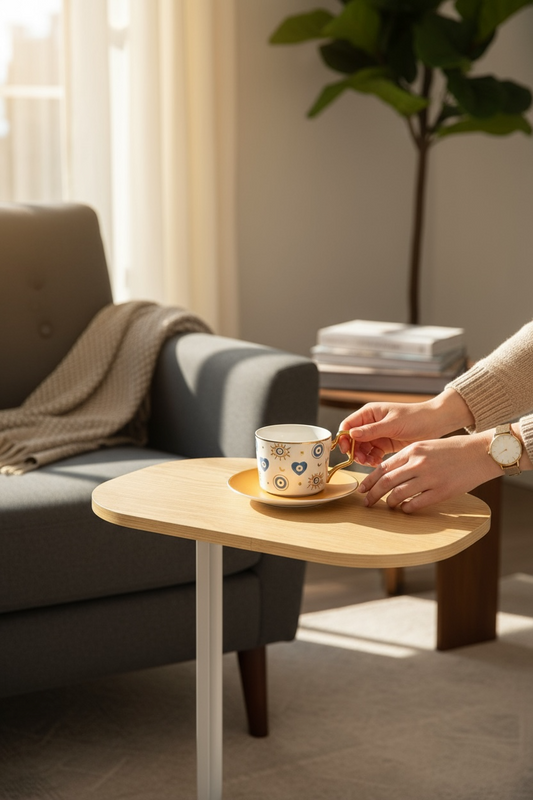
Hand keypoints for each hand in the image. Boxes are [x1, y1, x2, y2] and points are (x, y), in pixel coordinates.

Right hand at [338, 388, 473, 466]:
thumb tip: (351, 434)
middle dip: (354, 450)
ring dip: (363, 456)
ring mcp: (378, 434)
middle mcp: (371, 423)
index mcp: (369, 413)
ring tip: (370, 462)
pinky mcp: (385, 444)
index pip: (348, 425)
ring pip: (362, 448)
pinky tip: (377, 462)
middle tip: (360, 459)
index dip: (344, 437)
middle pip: (353, 439)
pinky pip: (372, 453)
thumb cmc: (415, 418)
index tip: (345, 449)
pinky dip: (372, 459)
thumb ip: (371, 430)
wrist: (435, 424)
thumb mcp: (392, 424)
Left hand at [357, 431, 498, 512]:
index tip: (362, 489)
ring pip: (398, 494)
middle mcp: (418, 463)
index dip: (369, 481)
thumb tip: (389, 473)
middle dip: (372, 495)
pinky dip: (407, 508)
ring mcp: (429, 478)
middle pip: (386, 482)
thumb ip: (408, 458)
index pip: (383, 468)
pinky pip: (416, 504)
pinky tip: (406, 509)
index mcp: (412, 450)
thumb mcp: (426, 446)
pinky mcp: (441, 491)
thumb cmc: (453, 449)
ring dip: (389, 503)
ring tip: (388, 506)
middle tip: (367, 503)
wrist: (479, 452)